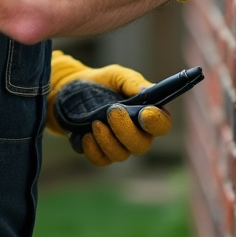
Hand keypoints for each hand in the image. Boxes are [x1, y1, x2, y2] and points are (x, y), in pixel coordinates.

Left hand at [47, 51, 172, 166]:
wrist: (74, 89)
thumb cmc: (103, 82)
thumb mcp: (118, 76)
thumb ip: (133, 83)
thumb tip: (147, 90)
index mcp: (148, 114)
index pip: (161, 125)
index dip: (156, 122)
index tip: (145, 113)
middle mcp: (137, 134)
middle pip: (141, 145)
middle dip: (126, 130)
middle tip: (112, 111)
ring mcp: (119, 146)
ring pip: (121, 155)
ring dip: (108, 140)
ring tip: (95, 122)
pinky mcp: (100, 152)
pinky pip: (101, 160)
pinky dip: (93, 150)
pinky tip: (86, 135)